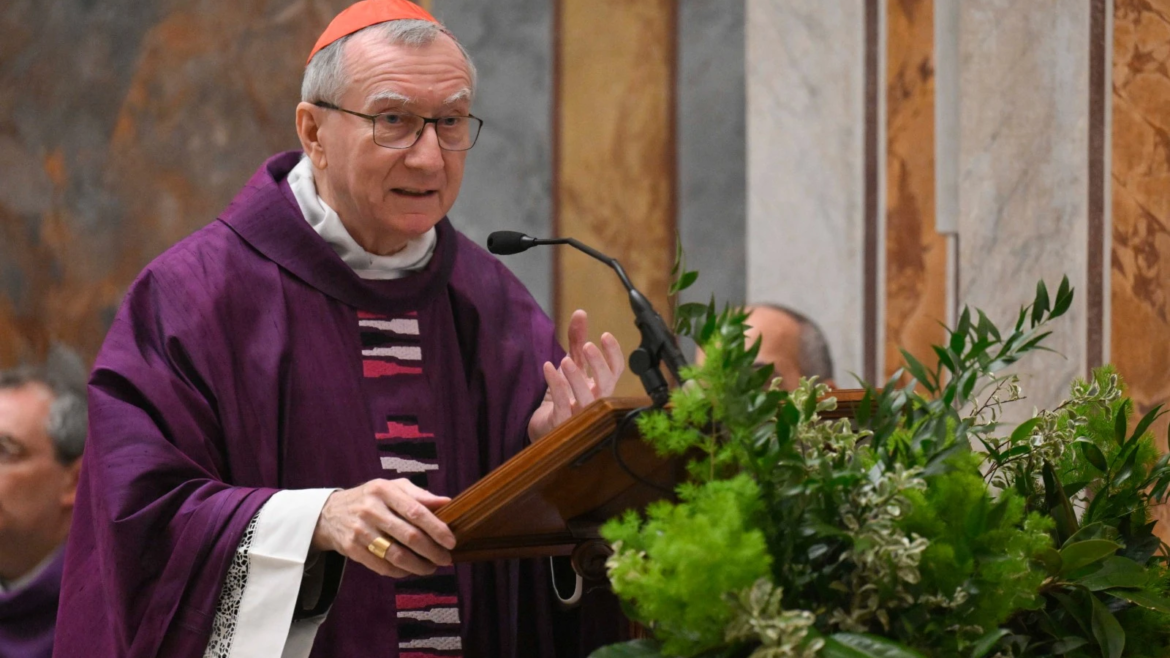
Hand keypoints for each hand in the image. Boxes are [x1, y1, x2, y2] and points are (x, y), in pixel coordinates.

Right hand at [311, 478, 455, 577]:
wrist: (331, 513)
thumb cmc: (371, 498)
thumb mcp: (392, 488)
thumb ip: (419, 495)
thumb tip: (447, 503)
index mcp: (384, 490)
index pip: (416, 511)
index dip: (436, 528)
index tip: (451, 541)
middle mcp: (371, 509)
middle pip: (409, 535)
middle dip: (432, 551)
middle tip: (446, 559)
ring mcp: (360, 530)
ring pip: (396, 555)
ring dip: (419, 566)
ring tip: (431, 567)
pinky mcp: (352, 549)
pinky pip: (382, 566)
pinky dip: (401, 572)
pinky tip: (411, 570)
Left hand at [527, 309, 624, 440]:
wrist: (545, 425)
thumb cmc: (564, 395)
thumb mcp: (571, 363)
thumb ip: (577, 340)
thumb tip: (581, 312)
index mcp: (600, 386)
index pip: (615, 370)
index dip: (613, 353)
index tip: (604, 335)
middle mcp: (594, 400)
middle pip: (606, 384)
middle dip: (599, 364)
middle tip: (587, 346)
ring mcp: (579, 414)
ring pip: (586, 399)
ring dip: (576, 378)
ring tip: (565, 360)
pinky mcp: (562, 423)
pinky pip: (562, 406)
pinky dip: (556, 386)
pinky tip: (548, 368)